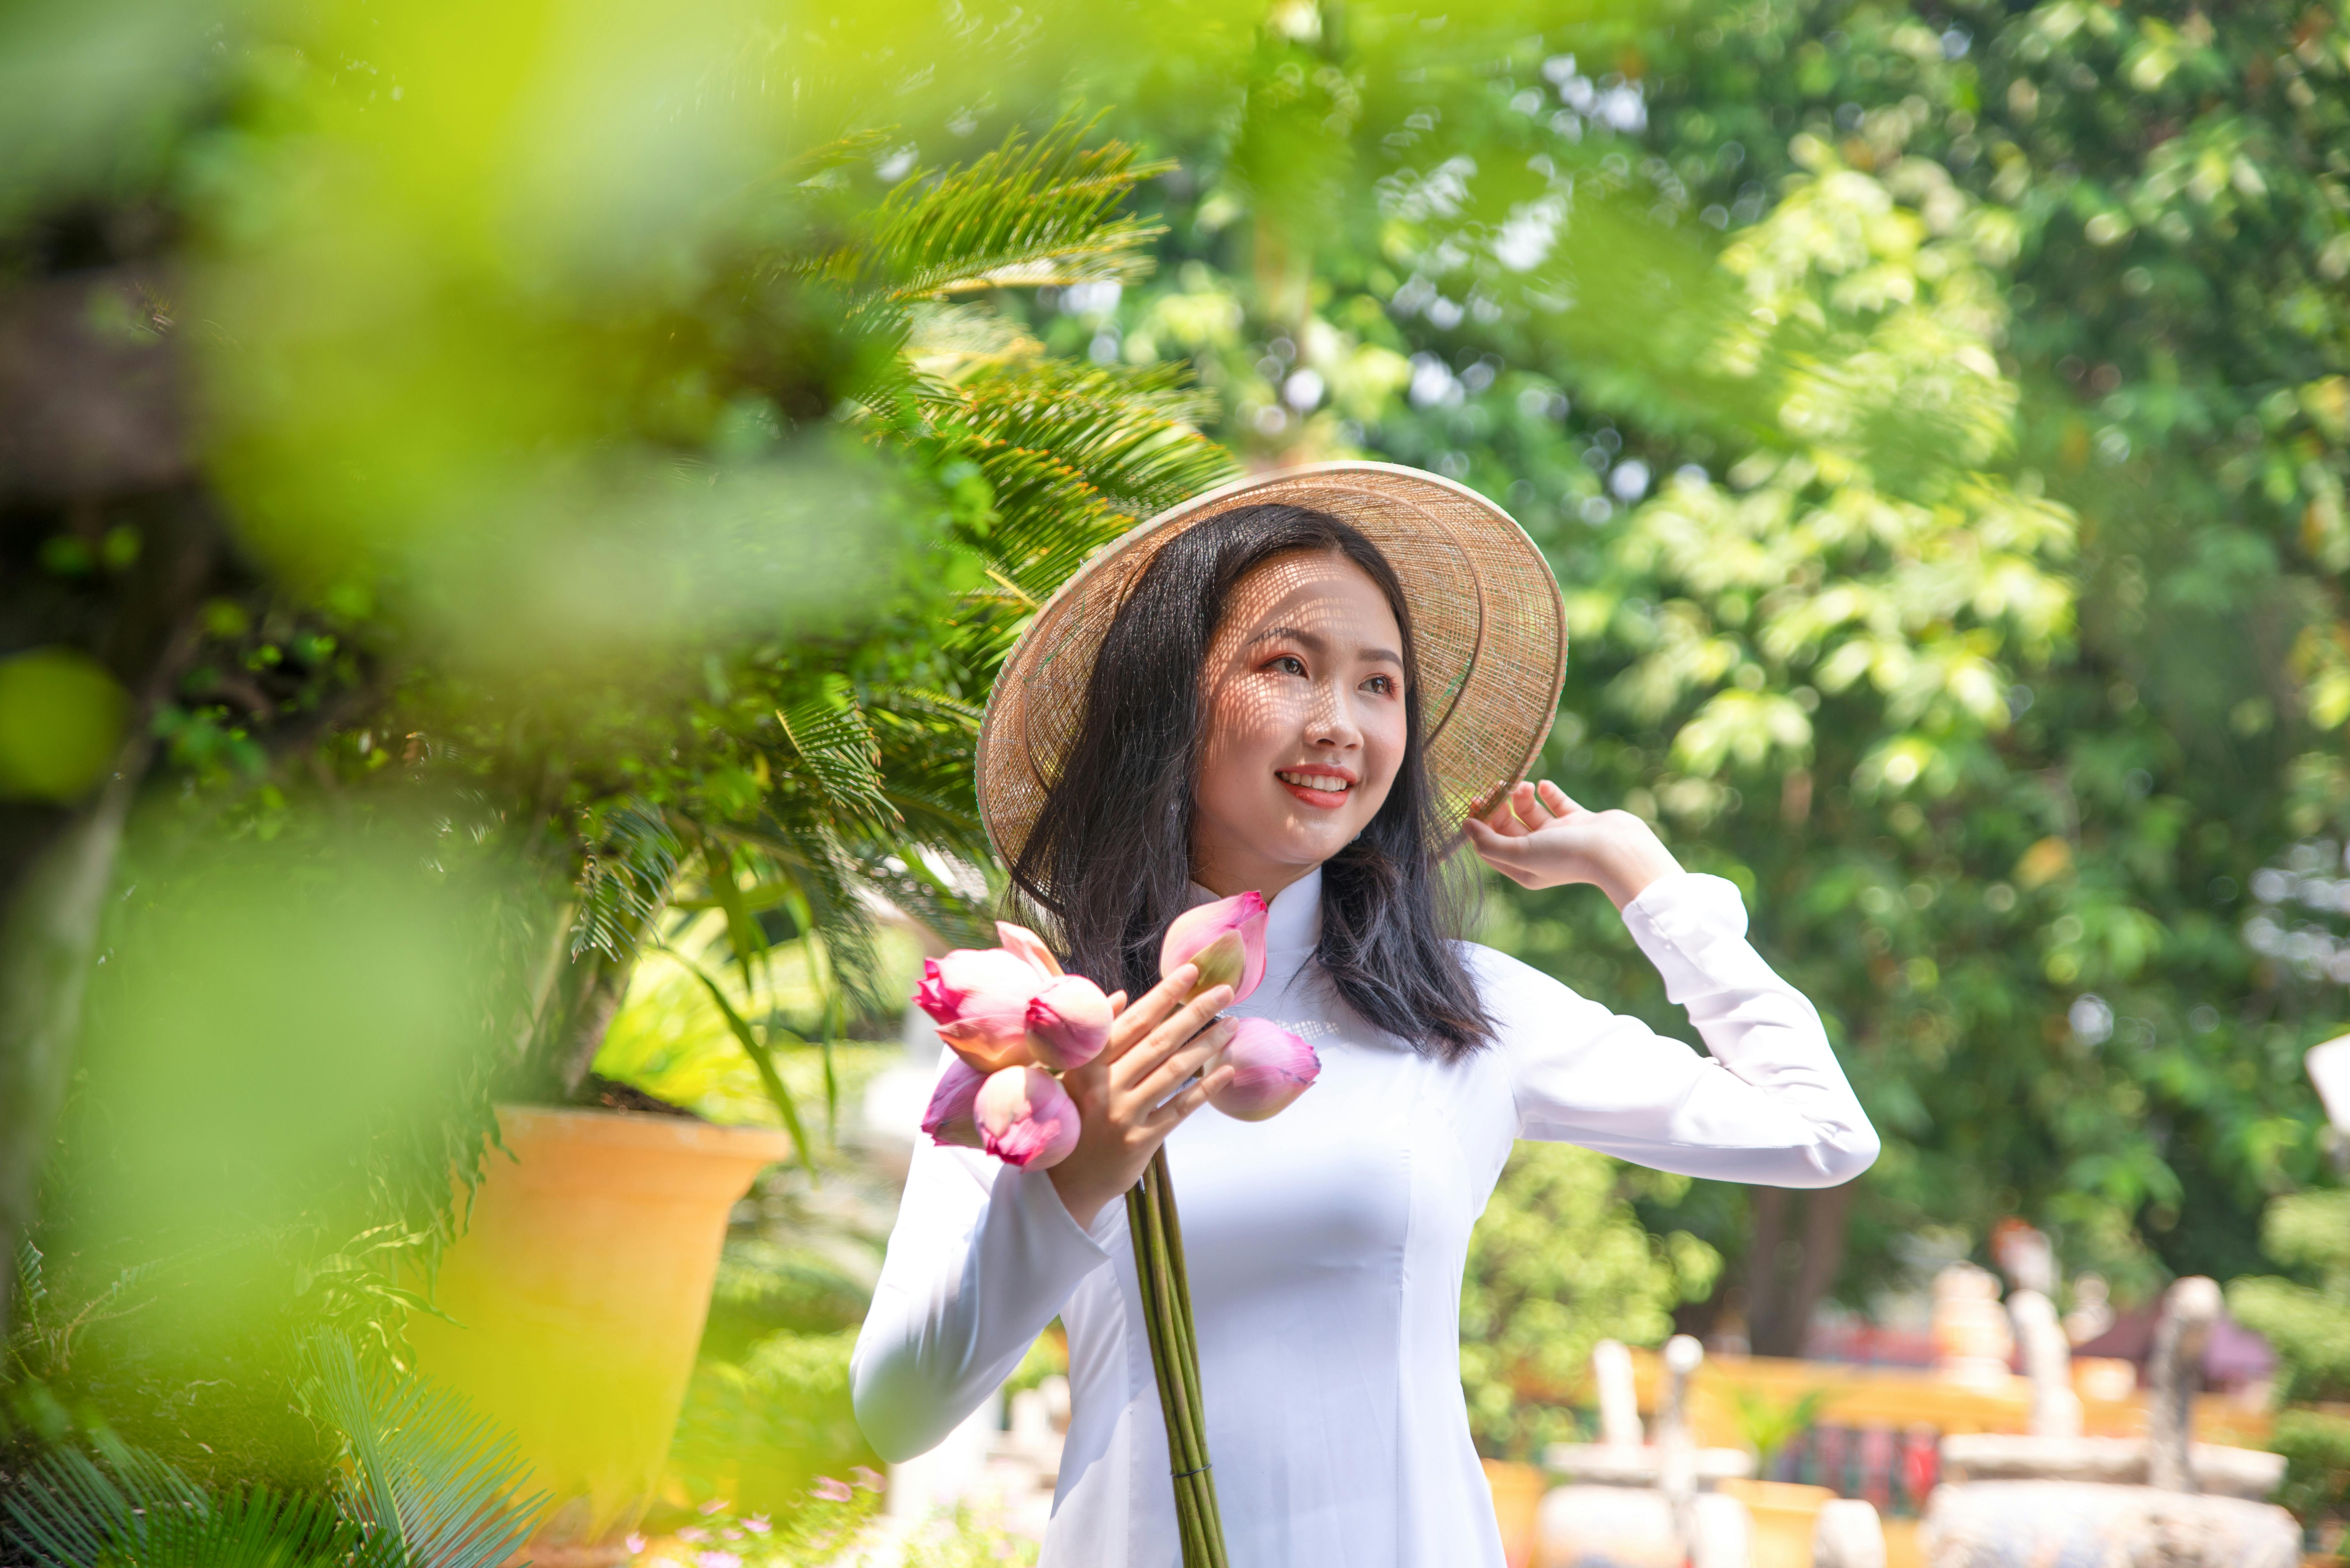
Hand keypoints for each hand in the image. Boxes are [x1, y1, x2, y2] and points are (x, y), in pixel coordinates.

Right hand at [1047, 964, 1236, 1228]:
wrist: (1066, 1179)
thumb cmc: (1074, 1114)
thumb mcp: (1073, 1073)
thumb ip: (1098, 1036)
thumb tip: (1122, 997)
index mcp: (1087, 1063)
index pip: (1134, 1021)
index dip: (1164, 994)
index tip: (1191, 972)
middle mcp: (1105, 1086)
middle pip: (1159, 1041)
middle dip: (1196, 1012)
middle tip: (1226, 991)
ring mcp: (1124, 1115)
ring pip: (1174, 1072)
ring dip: (1207, 1045)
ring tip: (1232, 1025)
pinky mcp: (1141, 1142)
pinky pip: (1180, 1109)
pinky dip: (1205, 1088)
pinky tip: (1226, 1070)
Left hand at [1464, 780, 1682, 907]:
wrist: (1617, 850)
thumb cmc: (1567, 855)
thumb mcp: (1521, 853)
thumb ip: (1489, 843)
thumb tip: (1466, 826)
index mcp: (1524, 869)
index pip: (1491, 845)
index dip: (1480, 824)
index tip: (1476, 801)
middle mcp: (1540, 854)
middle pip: (1509, 827)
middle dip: (1501, 806)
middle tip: (1498, 786)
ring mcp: (1561, 837)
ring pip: (1531, 812)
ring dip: (1523, 796)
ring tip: (1524, 785)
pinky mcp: (1579, 822)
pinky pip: (1557, 803)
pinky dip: (1549, 793)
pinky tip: (1546, 785)